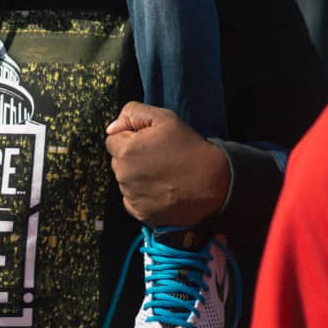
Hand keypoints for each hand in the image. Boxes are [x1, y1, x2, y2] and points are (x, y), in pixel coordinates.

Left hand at [105, 101, 229, 225]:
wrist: (215, 183)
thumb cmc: (190, 148)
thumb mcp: (164, 118)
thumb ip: (133, 113)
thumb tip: (112, 127)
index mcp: (126, 151)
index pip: (113, 139)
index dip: (130, 137)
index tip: (149, 142)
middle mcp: (123, 176)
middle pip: (117, 160)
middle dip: (131, 156)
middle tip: (158, 157)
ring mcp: (132, 197)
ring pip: (125, 180)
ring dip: (136, 176)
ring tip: (163, 174)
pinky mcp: (141, 214)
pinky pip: (132, 200)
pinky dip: (142, 195)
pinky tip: (161, 189)